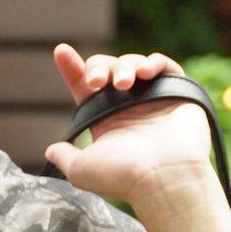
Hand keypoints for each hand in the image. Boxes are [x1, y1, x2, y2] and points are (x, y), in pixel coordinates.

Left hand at [42, 44, 211, 204]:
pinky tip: (146, 72)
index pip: (85, 88)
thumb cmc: (123, 176)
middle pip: (109, 69)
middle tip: (97, 81)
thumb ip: (64, 157)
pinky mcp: (179, 95)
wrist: (164, 179)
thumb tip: (50, 151)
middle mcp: (129, 109)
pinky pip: (167, 67)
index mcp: (106, 121)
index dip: (72, 69)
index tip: (61, 52)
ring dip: (125, 67)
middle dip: (99, 67)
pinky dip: (155, 62)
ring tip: (125, 83)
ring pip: (135, 64)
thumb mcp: (81, 170)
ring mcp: (154, 100)